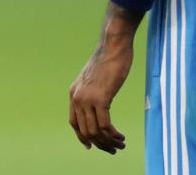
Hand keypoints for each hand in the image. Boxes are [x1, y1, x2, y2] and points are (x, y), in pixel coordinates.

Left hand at [69, 6, 137, 153]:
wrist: (113, 45)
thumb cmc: (108, 59)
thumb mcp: (93, 77)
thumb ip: (91, 91)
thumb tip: (97, 104)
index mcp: (73, 92)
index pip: (74, 123)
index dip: (82, 137)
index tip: (93, 145)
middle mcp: (77, 97)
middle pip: (85, 130)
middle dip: (99, 144)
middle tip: (113, 149)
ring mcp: (87, 98)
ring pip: (95, 131)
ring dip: (108, 142)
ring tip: (120, 145)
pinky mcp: (101, 98)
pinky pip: (105, 125)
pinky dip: (113, 135)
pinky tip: (121, 136)